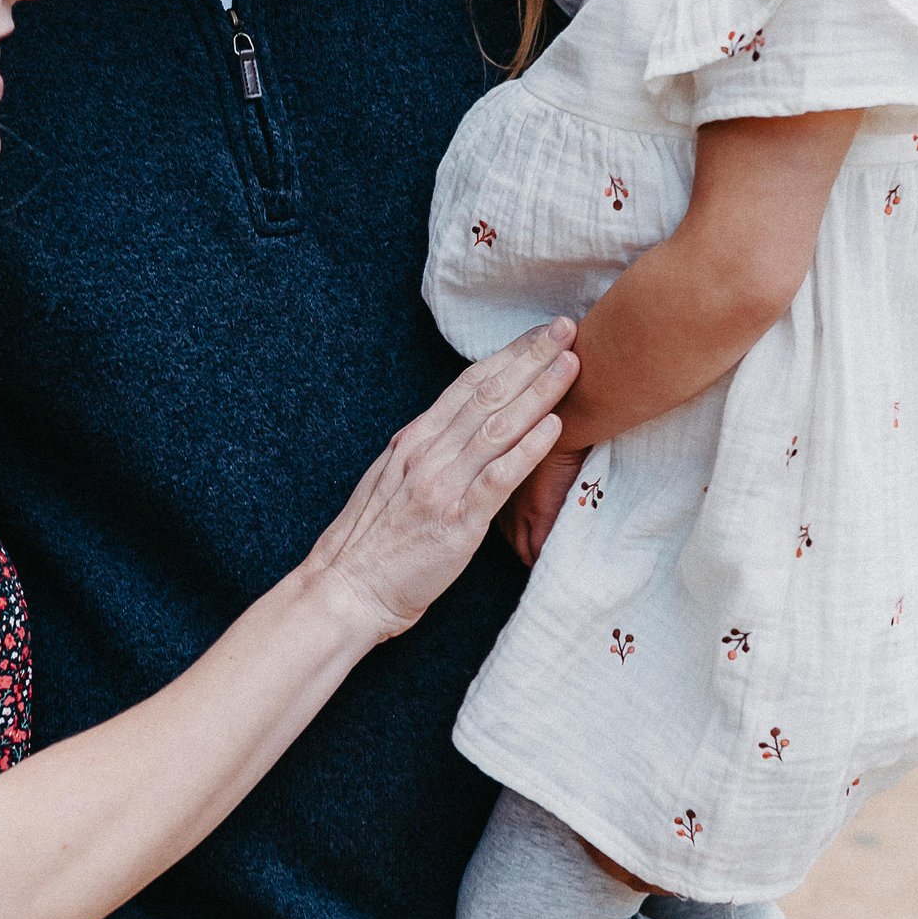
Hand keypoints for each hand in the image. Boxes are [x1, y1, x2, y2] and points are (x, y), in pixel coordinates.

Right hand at [304, 324, 575, 638]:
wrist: (345, 589)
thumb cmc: (369, 544)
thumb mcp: (390, 483)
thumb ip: (420, 454)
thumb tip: (443, 430)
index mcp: (414, 442)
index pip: (468, 385)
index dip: (508, 355)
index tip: (539, 333)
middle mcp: (428, 454)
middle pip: (488, 395)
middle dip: (531, 358)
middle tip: (567, 329)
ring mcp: (442, 486)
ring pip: (497, 427)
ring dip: (538, 393)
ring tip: (571, 366)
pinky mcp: (456, 522)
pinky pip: (498, 479)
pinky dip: (528, 450)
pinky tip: (555, 427)